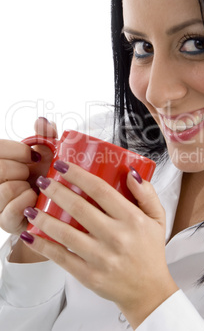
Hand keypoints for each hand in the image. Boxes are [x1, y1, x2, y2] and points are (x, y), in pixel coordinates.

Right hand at [0, 117, 56, 234]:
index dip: (19, 151)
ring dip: (26, 187)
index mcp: (1, 161)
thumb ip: (45, 135)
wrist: (58, 203)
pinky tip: (34, 200)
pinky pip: (10, 210)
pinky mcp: (5, 222)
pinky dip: (27, 202)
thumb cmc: (49, 175)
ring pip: (6, 189)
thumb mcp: (50, 152)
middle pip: (0, 168)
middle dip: (24, 169)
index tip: (35, 156)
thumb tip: (42, 121)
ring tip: (34, 189)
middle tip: (34, 174)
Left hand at [22, 162, 177, 327]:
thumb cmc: (150, 250)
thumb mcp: (157, 218)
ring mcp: (101, 258)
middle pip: (79, 208)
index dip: (79, 175)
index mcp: (132, 219)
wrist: (148, 290)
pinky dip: (43, 246)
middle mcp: (116, 237)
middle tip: (43, 181)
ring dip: (44, 218)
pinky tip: (31, 235)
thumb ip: (147, 193)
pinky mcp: (89, 276)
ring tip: (32, 207)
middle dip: (56, 191)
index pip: (100, 190)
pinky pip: (62, 258)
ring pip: (66, 233)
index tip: (62, 166)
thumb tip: (130, 172)